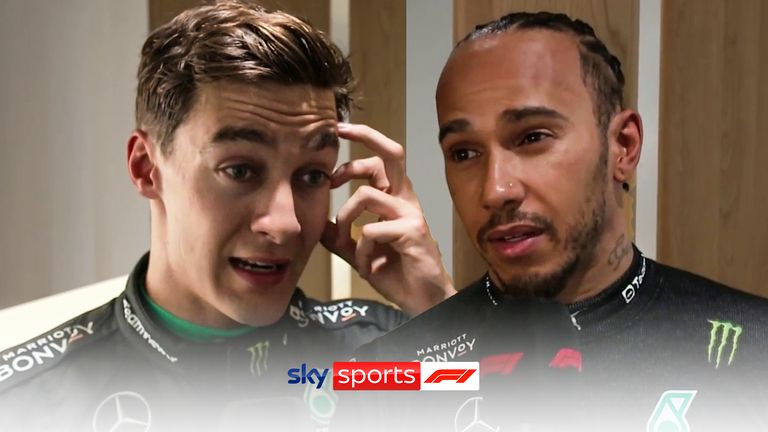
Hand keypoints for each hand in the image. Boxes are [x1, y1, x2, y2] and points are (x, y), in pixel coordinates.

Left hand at [321, 123, 454, 315]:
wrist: (423, 301)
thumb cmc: (397, 272)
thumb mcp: (360, 251)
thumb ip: (341, 236)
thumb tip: (316, 223)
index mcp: (396, 198)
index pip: (381, 158)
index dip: (361, 140)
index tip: (336, 133)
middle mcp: (406, 200)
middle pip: (391, 153)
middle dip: (364, 136)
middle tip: (336, 137)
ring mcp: (411, 214)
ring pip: (365, 195)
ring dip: (344, 219)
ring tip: (345, 242)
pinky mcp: (413, 232)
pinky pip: (370, 230)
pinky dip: (361, 251)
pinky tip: (367, 267)